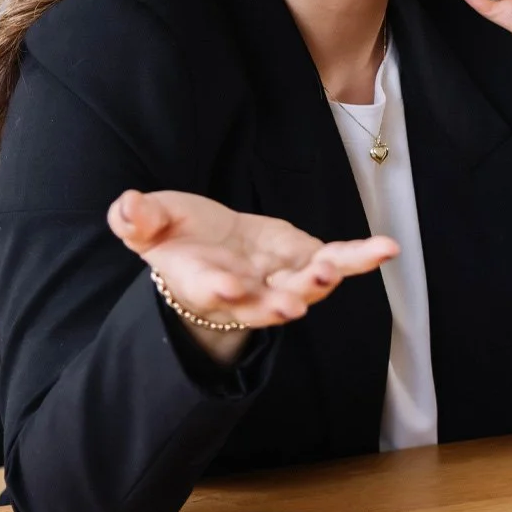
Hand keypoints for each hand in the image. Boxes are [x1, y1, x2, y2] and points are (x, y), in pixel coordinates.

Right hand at [107, 189, 396, 364]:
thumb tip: (126, 207)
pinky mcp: (305, 260)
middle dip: (277, 303)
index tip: (228, 287)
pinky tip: (385, 250)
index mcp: (203, 282)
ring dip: (319, 281)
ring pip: (304, 288)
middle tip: (291, 304)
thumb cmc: (175, 235)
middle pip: (263, 304)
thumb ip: (139, 219)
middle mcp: (246, 291)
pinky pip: (338, 262)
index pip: (210, 290)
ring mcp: (279, 279)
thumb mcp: (150, 222)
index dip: (219, 291)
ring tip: (334, 267)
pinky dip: (360, 258)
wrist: (209, 245)